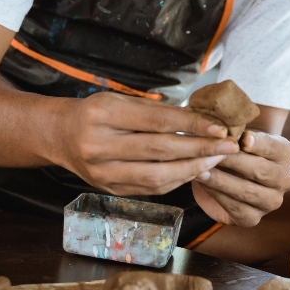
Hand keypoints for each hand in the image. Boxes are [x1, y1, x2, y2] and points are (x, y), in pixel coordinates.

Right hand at [58, 92, 240, 195]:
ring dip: (193, 169)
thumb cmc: (97, 113)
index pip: (157, 121)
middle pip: (160, 150)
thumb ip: (155, 111)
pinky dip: (176, 180)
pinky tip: (195, 171)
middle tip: (229, 146)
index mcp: (104, 114)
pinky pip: (150, 188)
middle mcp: (100, 144)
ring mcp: (103, 172)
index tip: (220, 127)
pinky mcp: (109, 189)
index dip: (192, 125)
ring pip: (157, 175)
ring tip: (216, 160)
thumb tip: (202, 118)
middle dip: (200, 149)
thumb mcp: (120, 100)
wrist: (60, 136)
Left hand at [190, 130, 289, 226]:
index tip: (242, 139)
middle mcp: (284, 178)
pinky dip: (217, 196)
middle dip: (234, 162)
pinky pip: (236, 208)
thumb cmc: (230, 145)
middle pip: (261, 171)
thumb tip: (227, 133)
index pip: (273, 147)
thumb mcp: (234, 133)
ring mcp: (271, 201)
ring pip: (247, 191)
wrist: (224, 171)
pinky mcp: (253, 218)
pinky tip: (203, 185)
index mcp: (284, 152)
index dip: (258, 143)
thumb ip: (234, 131)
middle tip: (212, 153)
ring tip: (201, 170)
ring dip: (222, 180)